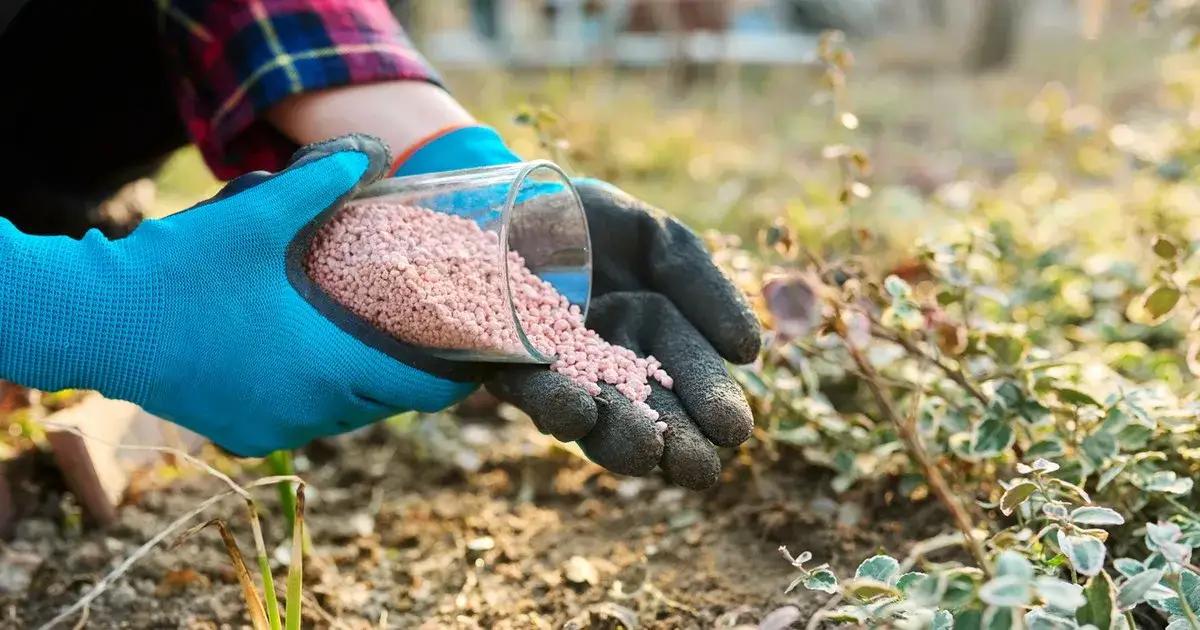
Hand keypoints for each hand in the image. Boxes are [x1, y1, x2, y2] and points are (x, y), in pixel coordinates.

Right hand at [0, 135, 478, 456]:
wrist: (95, 321)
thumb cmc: (180, 272)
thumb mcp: (255, 216)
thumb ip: (318, 183)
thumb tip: (371, 152)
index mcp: (327, 364)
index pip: (418, 390)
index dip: (456, 378)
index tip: (477, 360)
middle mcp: (308, 409)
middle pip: (386, 404)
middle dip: (411, 378)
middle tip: (426, 340)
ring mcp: (273, 428)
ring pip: (345, 416)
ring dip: (365, 388)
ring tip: (375, 346)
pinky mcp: (241, 433)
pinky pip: (304, 422)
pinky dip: (321, 398)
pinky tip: (314, 363)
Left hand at [485, 180, 761, 488]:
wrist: (509, 197)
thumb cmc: (591, 221)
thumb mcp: (658, 243)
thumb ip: (701, 287)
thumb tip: (749, 351)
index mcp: (655, 338)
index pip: (691, 378)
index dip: (712, 404)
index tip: (733, 430)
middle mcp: (609, 366)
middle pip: (648, 412)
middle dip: (674, 441)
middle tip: (698, 468)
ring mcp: (558, 372)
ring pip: (593, 416)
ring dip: (619, 437)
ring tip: (646, 451)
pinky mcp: (505, 365)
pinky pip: (530, 390)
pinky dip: (554, 404)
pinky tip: (577, 411)